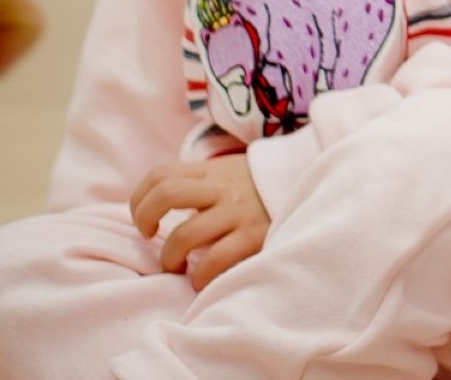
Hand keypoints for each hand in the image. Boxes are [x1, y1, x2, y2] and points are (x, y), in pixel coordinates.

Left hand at [132, 154, 269, 288]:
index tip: (146, 220)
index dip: (139, 199)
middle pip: (166, 195)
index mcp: (212, 172)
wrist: (311, 186)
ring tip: (176, 266)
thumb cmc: (260, 191)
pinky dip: (199, 275)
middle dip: (145, 221)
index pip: (160, 175)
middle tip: (152, 240)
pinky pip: (215, 259)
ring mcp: (238, 212)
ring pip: (185, 234)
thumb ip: (200, 186)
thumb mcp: (230, 176)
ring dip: (170, 258)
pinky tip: (200, 279)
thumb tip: (158, 208)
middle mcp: (223, 188)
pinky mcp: (254, 236)